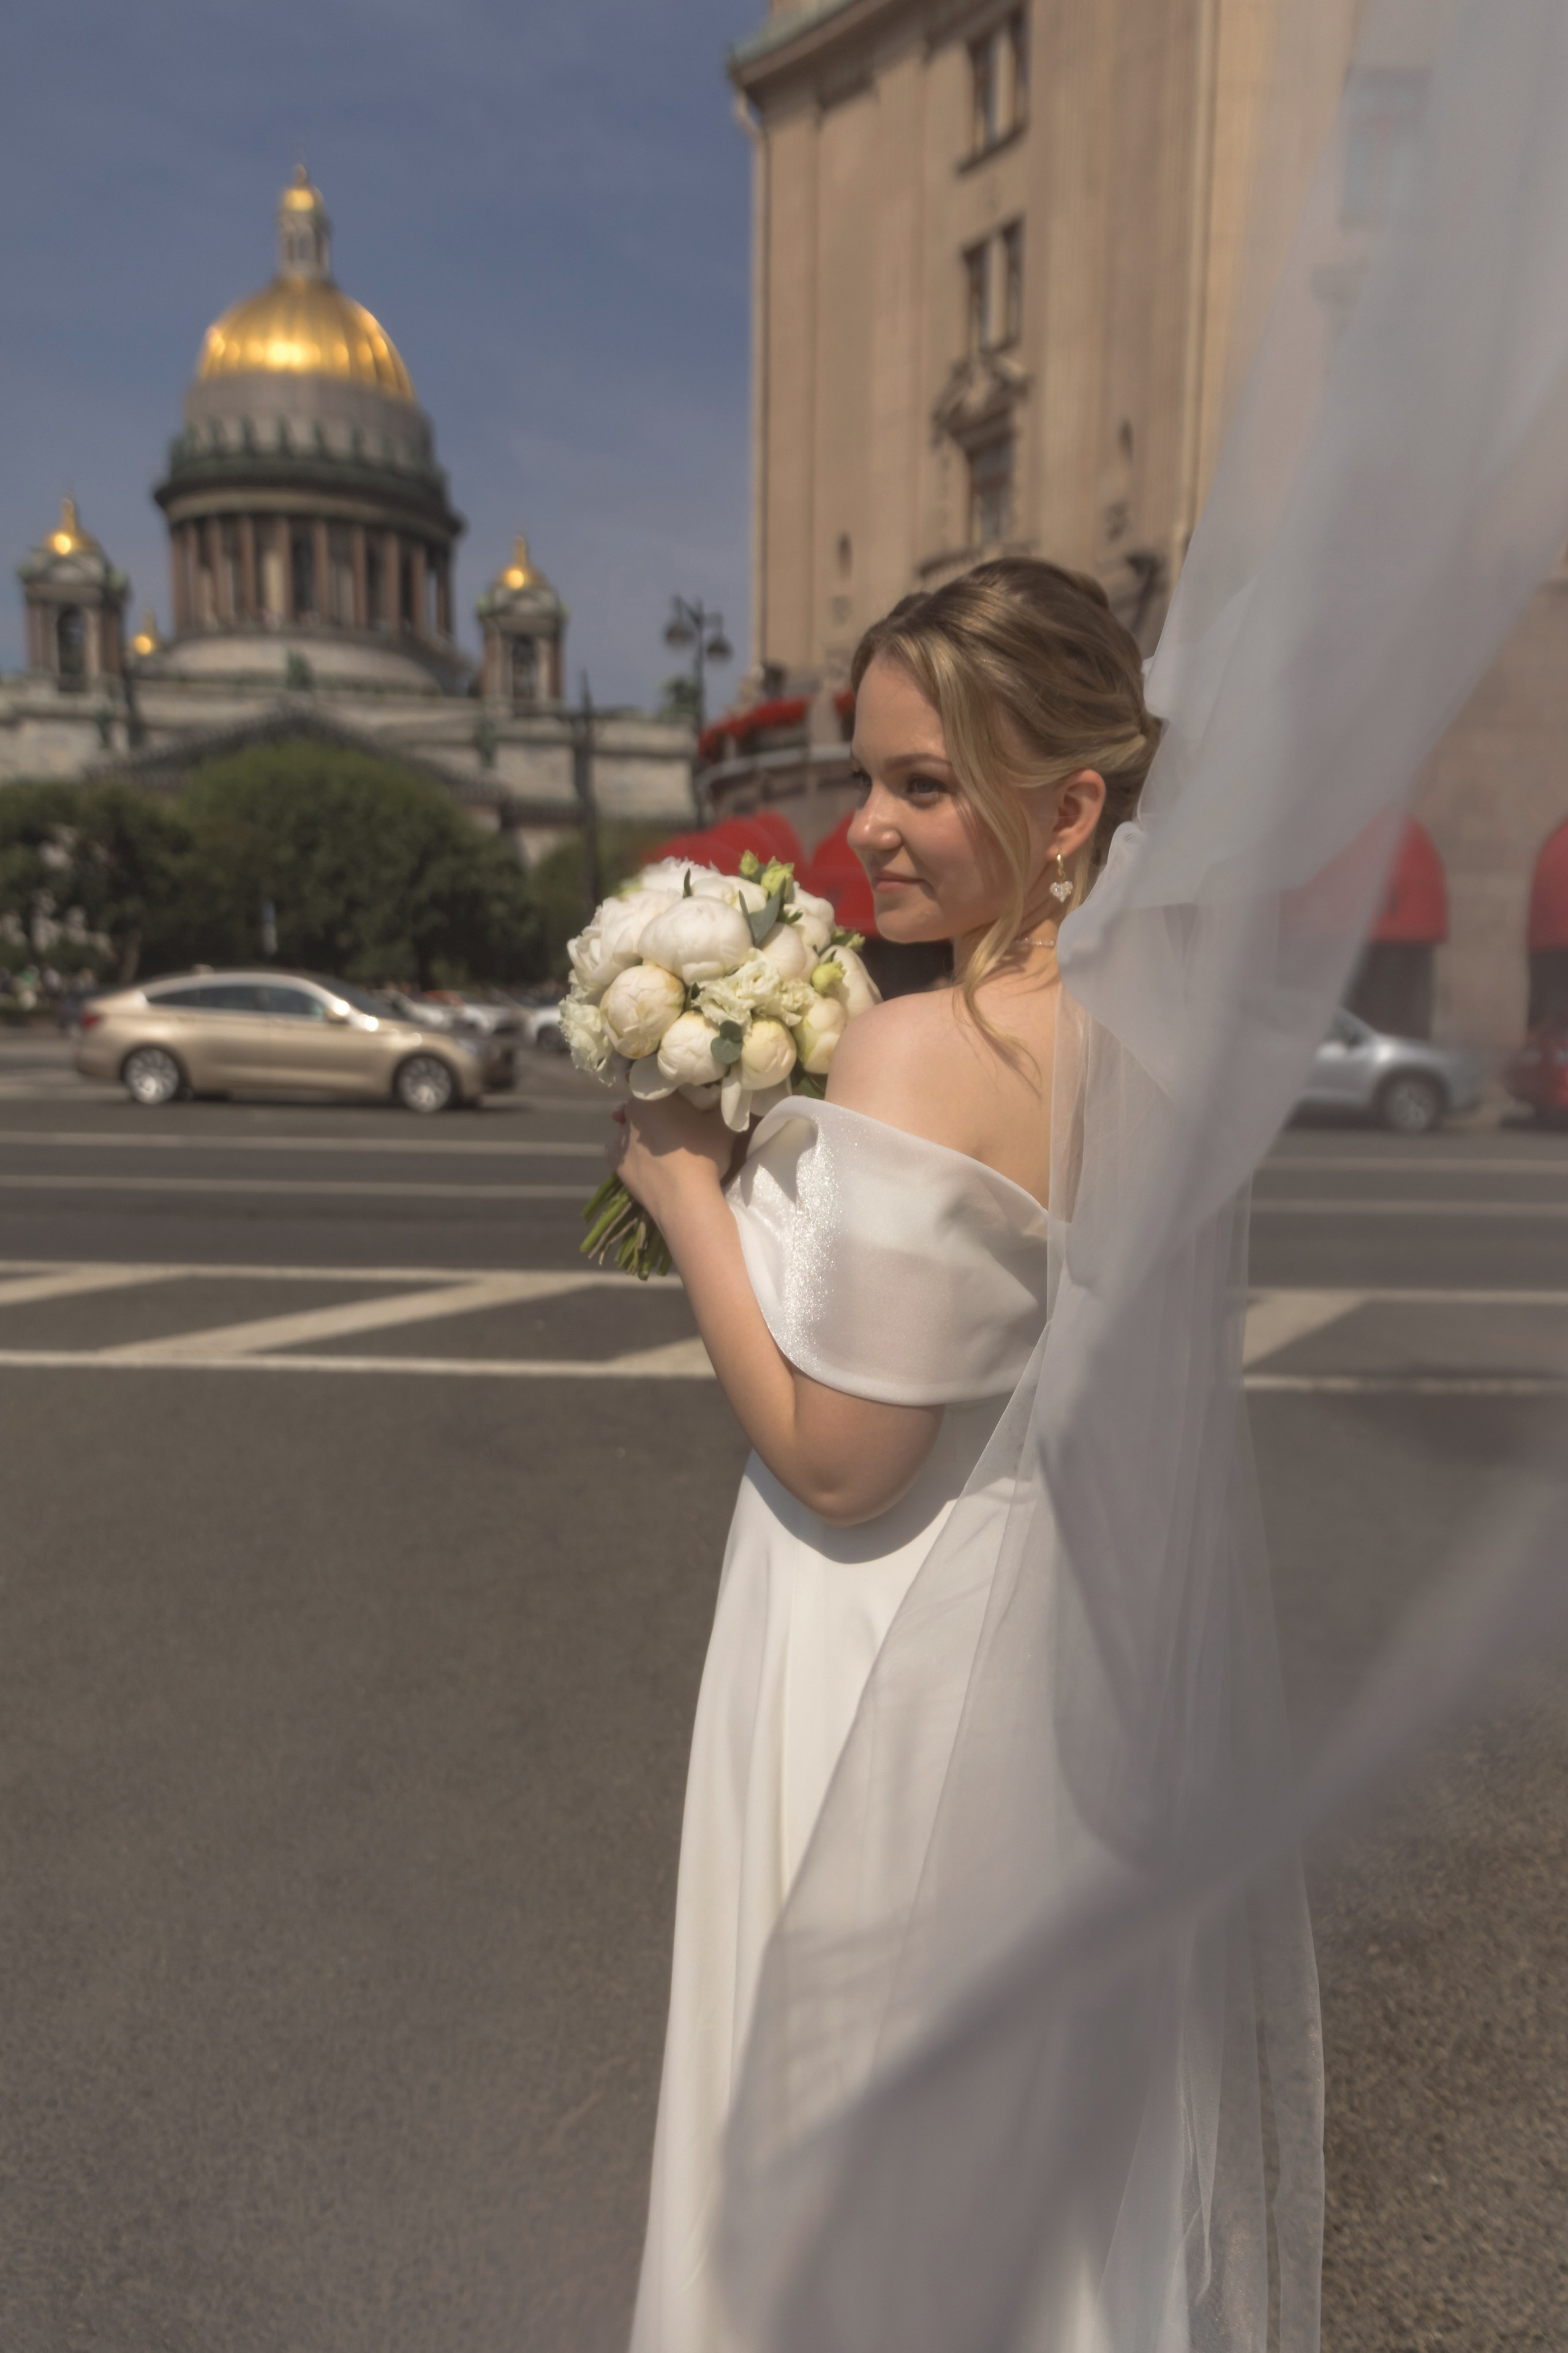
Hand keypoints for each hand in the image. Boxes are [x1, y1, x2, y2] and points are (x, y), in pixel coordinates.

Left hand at [609, 1091, 740, 1231]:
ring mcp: (620, 1140)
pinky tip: (643, 1159)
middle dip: (654, 1110)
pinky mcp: (616, 1164)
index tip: (681, 1098)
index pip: (656, 1081)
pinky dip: (628, 1152)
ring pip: (628, 1128)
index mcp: (652, 1096)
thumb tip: (722, 1093)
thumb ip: (720, 1103)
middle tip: (675, 1122)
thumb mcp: (722, 1123)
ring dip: (640, 1132)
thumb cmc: (702, 1155)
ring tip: (660, 1145)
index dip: (669, 1089)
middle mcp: (630, 1114)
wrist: (686, 1200)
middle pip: (641, 1105)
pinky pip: (618, 1151)